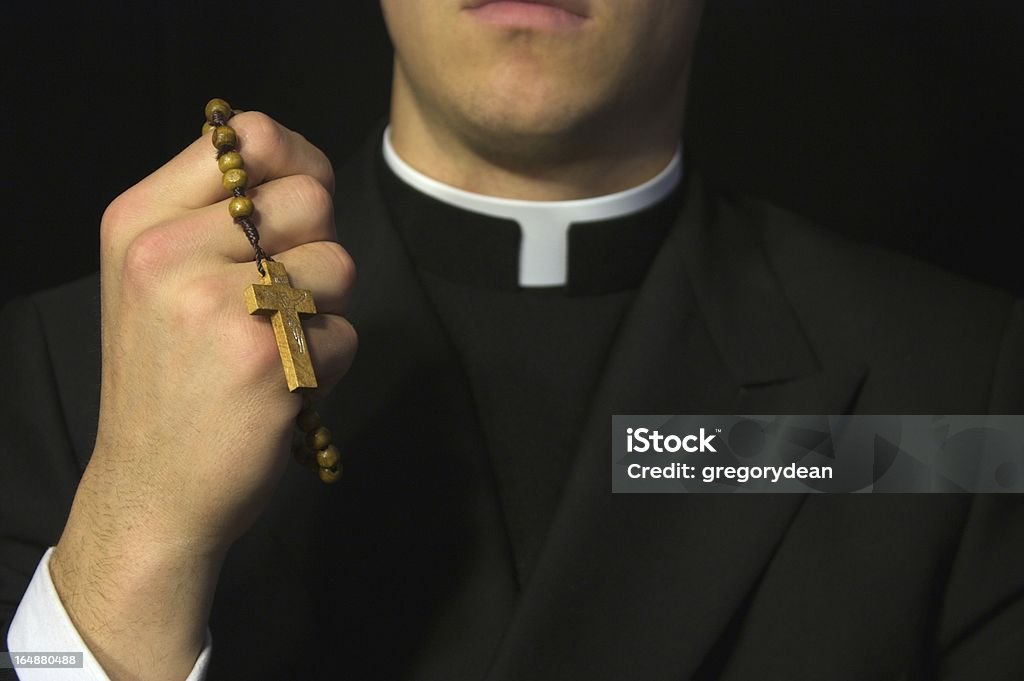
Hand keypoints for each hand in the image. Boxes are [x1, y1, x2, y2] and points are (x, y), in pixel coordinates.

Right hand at [49, 112, 356, 679]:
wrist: (150, 492)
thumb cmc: (167, 382)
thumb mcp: (157, 281)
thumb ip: (216, 219)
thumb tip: (301, 169)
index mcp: (140, 220)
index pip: (248, 137)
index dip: (297, 163)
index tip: (299, 209)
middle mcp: (169, 252)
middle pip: (311, 201)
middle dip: (316, 251)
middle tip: (278, 303)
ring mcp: (217, 304)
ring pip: (338, 266)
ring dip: (325, 311)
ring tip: (275, 347)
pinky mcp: (266, 358)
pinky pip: (345, 333)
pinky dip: (329, 364)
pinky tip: (281, 389)